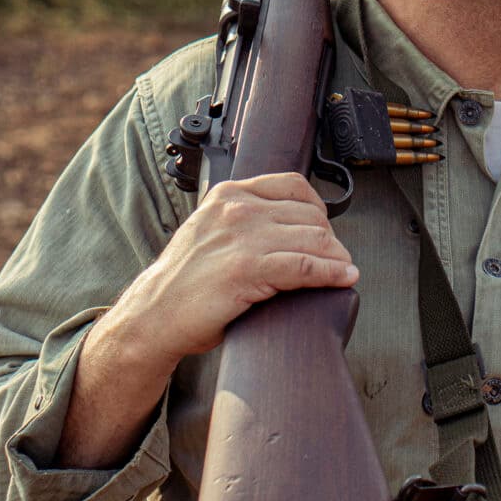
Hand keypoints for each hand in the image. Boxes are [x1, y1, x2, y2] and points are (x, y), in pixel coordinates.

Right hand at [108, 171, 357, 370]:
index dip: (318, 208)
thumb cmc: (184, 281)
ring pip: (313, 239)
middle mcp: (238, 210)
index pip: (293, 185)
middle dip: (330, 238)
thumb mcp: (212, 230)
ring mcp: (243, 238)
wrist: (155, 314)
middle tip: (336, 257)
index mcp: (230, 195)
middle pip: (310, 215)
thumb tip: (288, 224)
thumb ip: (244, 219)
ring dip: (338, 256)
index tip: (324, 227)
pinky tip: (344, 278)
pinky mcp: (249, 270)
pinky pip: (306, 266)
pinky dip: (332, 273)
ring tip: (345, 269)